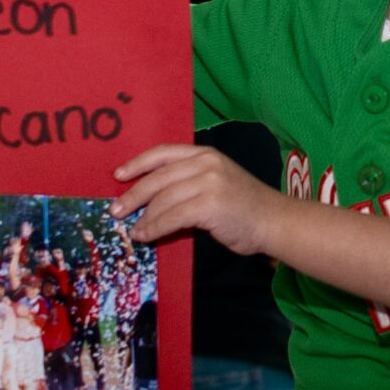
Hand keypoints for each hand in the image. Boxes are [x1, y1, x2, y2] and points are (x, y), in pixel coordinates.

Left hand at [109, 144, 286, 252]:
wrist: (274, 221)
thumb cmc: (244, 207)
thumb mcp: (215, 183)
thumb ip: (187, 184)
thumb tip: (150, 201)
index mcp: (204, 154)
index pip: (163, 153)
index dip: (137, 164)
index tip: (118, 176)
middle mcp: (205, 163)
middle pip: (157, 178)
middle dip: (133, 196)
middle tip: (115, 211)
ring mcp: (208, 182)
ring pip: (162, 200)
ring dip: (143, 219)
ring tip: (134, 231)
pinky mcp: (209, 205)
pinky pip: (171, 218)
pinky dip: (154, 228)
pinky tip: (147, 236)